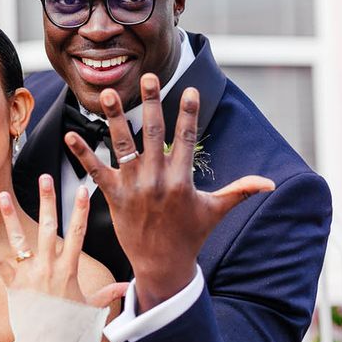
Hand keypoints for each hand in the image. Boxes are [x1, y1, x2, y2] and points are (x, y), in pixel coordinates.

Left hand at [0, 175, 127, 308]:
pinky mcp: (13, 285)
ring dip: (10, 217)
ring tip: (3, 196)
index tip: (82, 190)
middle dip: (48, 200)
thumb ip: (108, 294)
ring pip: (19, 240)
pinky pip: (0, 265)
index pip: (77, 233)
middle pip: (48, 227)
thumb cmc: (70, 327)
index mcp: (68, 269)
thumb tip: (128, 288)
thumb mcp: (91, 308)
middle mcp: (48, 267)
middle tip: (45, 178)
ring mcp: (29, 275)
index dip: (81, 210)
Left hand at [65, 74, 274, 312]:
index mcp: (182, 180)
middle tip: (147, 77)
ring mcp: (133, 187)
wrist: (162, 264)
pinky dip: (83, 153)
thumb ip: (240, 190)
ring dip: (114, 118)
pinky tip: (71, 134)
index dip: (188, 113)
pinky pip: (96, 170)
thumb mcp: (216, 211)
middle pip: (153, 133)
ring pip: (122, 145)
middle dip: (151, 102)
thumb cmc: (190, 236)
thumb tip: (270, 183)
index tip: (189, 89)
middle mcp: (157, 179)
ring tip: (107, 94)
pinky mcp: (114, 196)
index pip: (186, 138)